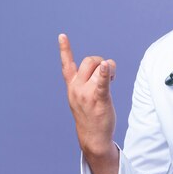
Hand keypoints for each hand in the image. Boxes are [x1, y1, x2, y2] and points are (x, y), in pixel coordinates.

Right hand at [59, 33, 116, 155]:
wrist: (92, 137)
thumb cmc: (90, 115)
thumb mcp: (82, 97)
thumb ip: (86, 81)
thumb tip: (101, 65)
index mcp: (72, 86)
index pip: (67, 65)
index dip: (65, 49)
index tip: (62, 35)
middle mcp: (77, 88)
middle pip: (89, 61)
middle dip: (100, 61)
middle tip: (106, 74)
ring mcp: (87, 93)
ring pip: (99, 67)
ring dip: (109, 69)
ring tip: (111, 80)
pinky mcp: (99, 99)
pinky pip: (101, 83)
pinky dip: (104, 74)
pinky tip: (106, 67)